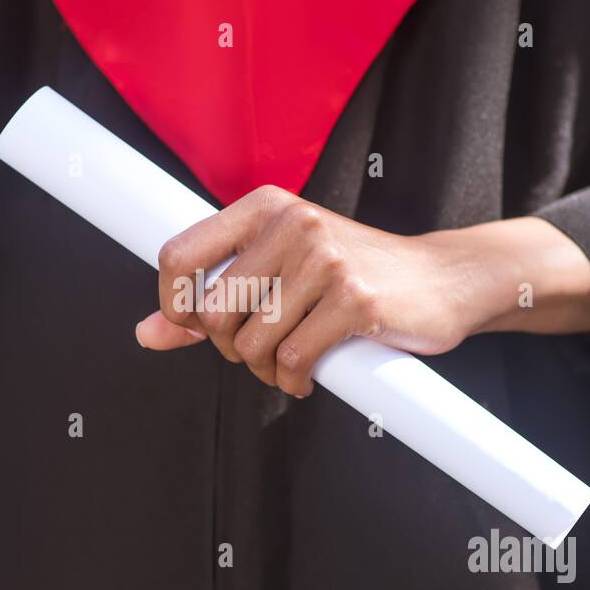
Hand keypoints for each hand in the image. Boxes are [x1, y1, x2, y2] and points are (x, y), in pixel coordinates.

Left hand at [135, 185, 589, 396]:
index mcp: (265, 208)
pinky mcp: (355, 300)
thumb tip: (145, 334)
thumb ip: (212, 298)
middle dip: (230, 348)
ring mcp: (326, 260)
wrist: (443, 279)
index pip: (178, 256)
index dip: (174, 305)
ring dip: (265, 371)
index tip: (198, 326)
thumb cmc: (353, 276)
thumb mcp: (280, 270)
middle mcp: (292, 224)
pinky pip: (292, 361)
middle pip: (214, 311)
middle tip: (260, 351)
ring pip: (253, 343)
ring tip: (289, 364)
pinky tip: (311, 375)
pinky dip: (293, 382)